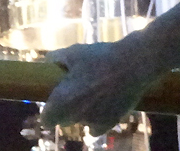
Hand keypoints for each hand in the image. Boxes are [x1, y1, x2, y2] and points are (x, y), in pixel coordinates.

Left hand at [41, 37, 156, 133]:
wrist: (132, 65)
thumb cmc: (99, 57)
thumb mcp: (74, 53)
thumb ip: (57, 58)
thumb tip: (48, 61)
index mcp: (63, 101)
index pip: (47, 120)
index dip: (48, 112)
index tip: (52, 101)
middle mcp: (76, 116)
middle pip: (64, 120)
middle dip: (65, 110)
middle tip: (73, 91)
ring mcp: (93, 122)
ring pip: (81, 122)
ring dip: (82, 113)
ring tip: (91, 93)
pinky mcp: (110, 123)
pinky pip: (96, 127)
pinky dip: (97, 119)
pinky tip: (102, 104)